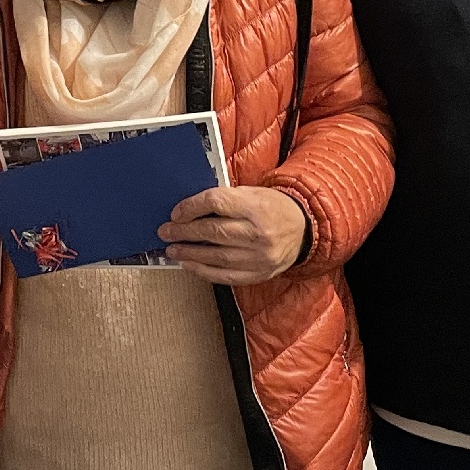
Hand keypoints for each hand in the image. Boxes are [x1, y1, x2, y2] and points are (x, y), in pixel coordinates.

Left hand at [158, 186, 307, 285]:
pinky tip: (190, 265)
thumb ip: (224, 200)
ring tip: (173, 250)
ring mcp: (260, 257)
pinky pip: (225, 276)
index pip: (216, 203)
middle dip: (184, 232)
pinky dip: (204, 271)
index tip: (176, 212)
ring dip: (189, 254)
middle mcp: (259, 233)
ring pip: (216, 256)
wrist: (303, 229)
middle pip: (213, 231)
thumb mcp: (252, 194)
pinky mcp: (259, 274)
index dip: (191, 207)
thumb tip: (188, 210)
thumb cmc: (272, 207)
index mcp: (257, 206)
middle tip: (166, 232)